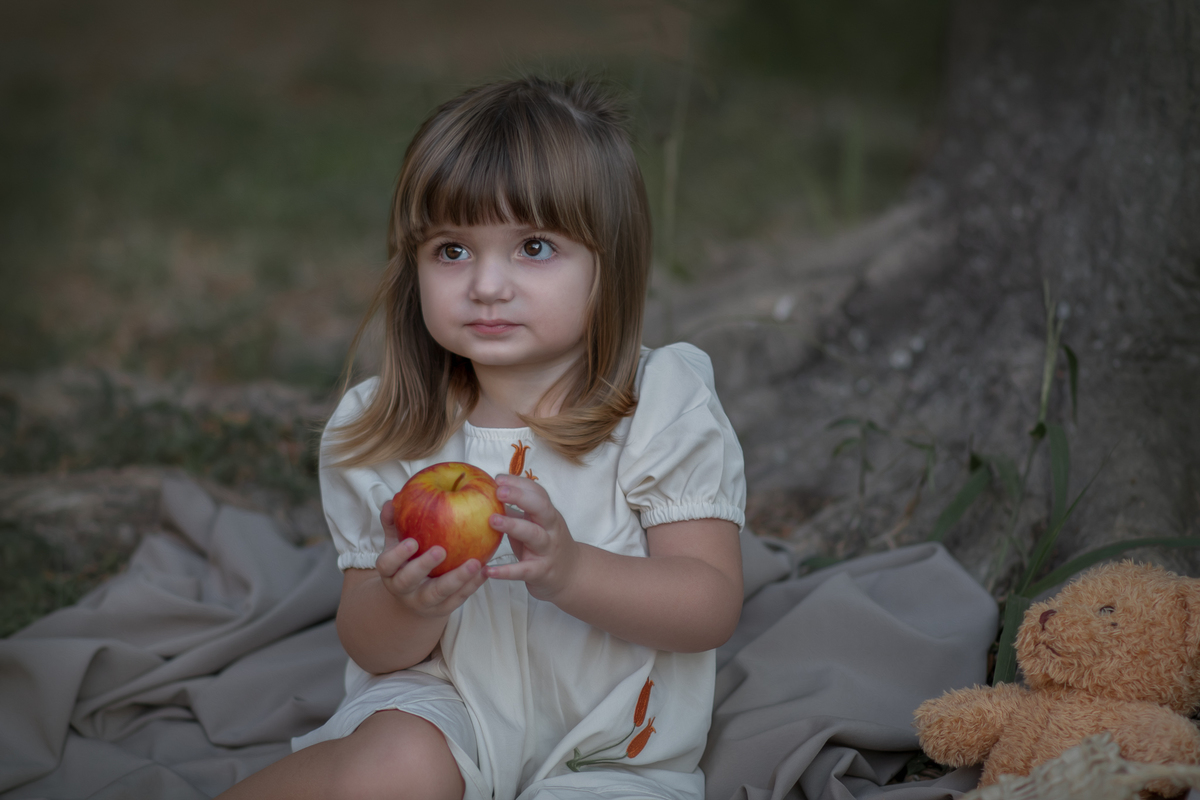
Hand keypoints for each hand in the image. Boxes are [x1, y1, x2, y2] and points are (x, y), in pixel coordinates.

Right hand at [376, 500, 487, 617]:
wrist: (414, 598)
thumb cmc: (407, 561)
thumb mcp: (396, 544)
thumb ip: (394, 523)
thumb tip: (392, 501)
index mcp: (390, 571)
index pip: (386, 564)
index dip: (398, 555)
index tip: (412, 542)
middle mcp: (403, 589)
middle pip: (409, 581)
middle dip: (424, 566)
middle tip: (441, 550)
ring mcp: (423, 601)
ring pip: (439, 594)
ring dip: (457, 579)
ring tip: (474, 563)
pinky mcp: (443, 609)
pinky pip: (458, 599)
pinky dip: (472, 585)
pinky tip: (484, 571)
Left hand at [483, 473, 580, 601]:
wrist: (571, 574)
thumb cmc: (545, 545)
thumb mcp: (534, 525)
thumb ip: (515, 512)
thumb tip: (487, 496)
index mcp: (548, 514)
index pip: (537, 492)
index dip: (519, 483)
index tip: (498, 479)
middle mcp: (551, 529)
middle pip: (541, 507)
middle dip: (520, 497)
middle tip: (498, 492)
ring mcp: (547, 550)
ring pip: (534, 534)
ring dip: (513, 525)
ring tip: (492, 520)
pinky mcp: (541, 572)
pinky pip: (523, 570)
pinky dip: (506, 571)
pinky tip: (489, 571)